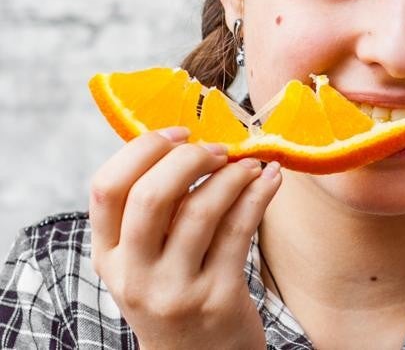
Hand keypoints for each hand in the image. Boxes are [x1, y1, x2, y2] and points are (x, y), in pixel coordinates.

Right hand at [88, 127, 281, 349]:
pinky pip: (239, 230)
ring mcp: (175, 289)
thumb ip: (152, 212)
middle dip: (191, 158)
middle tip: (219, 150)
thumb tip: (185, 141)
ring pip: (202, 210)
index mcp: (108, 256)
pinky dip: (259, 194)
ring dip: (234, 175)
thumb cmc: (177, 291)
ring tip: (251, 165)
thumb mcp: (145, 259)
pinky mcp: (217, 297)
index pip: (106, 188)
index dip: (143, 149)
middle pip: (152, 195)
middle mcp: (133, 275)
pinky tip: (271, 179)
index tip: (179, 132)